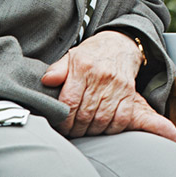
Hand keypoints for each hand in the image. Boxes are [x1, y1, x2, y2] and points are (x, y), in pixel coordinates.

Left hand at [40, 30, 175, 144]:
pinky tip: (103, 128)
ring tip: (85, 131)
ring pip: (102, 119)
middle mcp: (101, 76)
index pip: (70, 102)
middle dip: (76, 129)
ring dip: (91, 131)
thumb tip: (46, 81)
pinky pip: (121, 118)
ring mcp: (117, 85)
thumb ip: (57, 70)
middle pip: (85, 114)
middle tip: (72, 131)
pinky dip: (111, 129)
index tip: (61, 126)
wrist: (119, 44)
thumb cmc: (91, 55)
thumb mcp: (71, 57)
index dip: (64, 120)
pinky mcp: (129, 92)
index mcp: (83, 67)